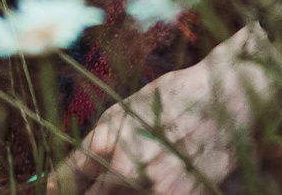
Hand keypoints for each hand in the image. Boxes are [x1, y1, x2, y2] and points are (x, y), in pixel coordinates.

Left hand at [46, 29, 268, 194]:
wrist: (227, 96)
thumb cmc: (176, 96)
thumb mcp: (127, 110)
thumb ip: (96, 144)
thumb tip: (65, 176)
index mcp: (107, 141)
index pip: (70, 178)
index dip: (61, 187)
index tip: (55, 191)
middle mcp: (126, 170)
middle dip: (89, 192)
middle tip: (98, 185)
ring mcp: (154, 188)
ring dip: (117, 192)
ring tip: (133, 178)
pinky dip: (146, 194)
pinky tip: (156, 182)